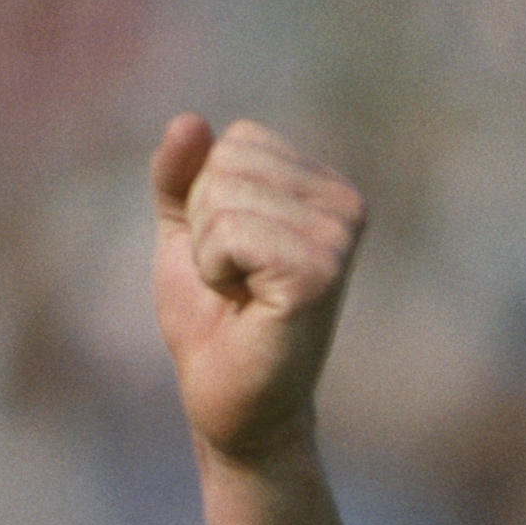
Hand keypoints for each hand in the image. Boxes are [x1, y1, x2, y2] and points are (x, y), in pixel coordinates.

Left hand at [150, 113, 363, 467]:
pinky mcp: (319, 273)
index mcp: (323, 186)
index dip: (207, 203)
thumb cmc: (213, 322)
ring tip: (241, 295)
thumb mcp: (187, 235)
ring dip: (210, 253)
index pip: (236, 141)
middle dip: (206, 226)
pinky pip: (232, 232)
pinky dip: (218, 272)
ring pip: (225, 194)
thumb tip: (188, 120)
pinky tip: (247, 306)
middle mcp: (343, 204)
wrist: (227, 403)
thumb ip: (182, 177)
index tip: (232, 259)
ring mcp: (338, 237)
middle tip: (234, 282)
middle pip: (228, 161)